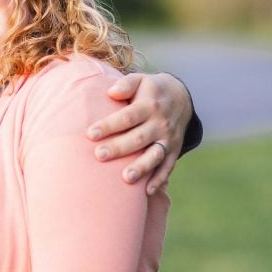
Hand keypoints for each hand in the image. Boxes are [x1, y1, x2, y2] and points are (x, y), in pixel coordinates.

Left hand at [87, 72, 192, 193]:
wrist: (181, 98)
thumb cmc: (150, 90)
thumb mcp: (140, 80)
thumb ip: (126, 85)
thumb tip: (111, 92)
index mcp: (149, 106)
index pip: (127, 117)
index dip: (109, 125)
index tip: (90, 134)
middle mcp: (160, 124)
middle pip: (138, 138)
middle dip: (119, 148)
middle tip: (99, 155)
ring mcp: (168, 139)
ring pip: (154, 155)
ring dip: (142, 168)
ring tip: (126, 179)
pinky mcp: (174, 151)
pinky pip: (167, 167)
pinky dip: (159, 180)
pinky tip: (146, 192)